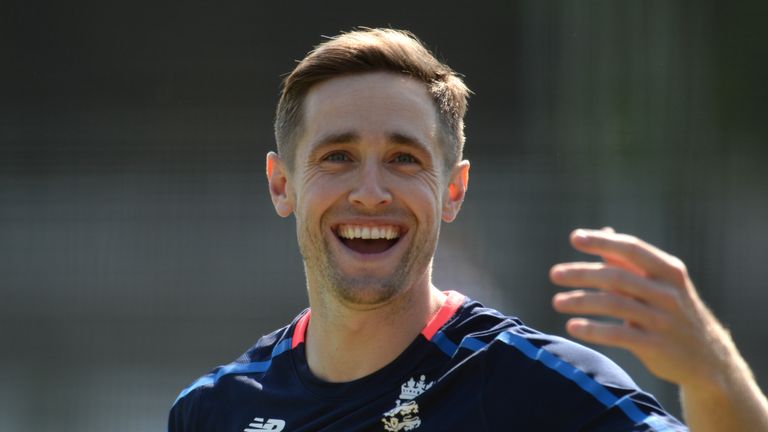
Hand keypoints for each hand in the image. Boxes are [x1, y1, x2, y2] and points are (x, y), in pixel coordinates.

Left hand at [550, 228, 730, 388]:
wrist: (708, 360)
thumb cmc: (673, 313)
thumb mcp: (659, 284)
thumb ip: (630, 261)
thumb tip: (603, 232)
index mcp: (669, 271)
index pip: (631, 248)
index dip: (602, 242)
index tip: (575, 238)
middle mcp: (668, 293)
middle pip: (617, 276)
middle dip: (582, 273)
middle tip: (554, 274)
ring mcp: (663, 320)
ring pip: (614, 304)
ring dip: (581, 301)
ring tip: (557, 302)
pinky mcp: (656, 346)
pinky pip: (618, 335)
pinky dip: (593, 330)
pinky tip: (572, 326)